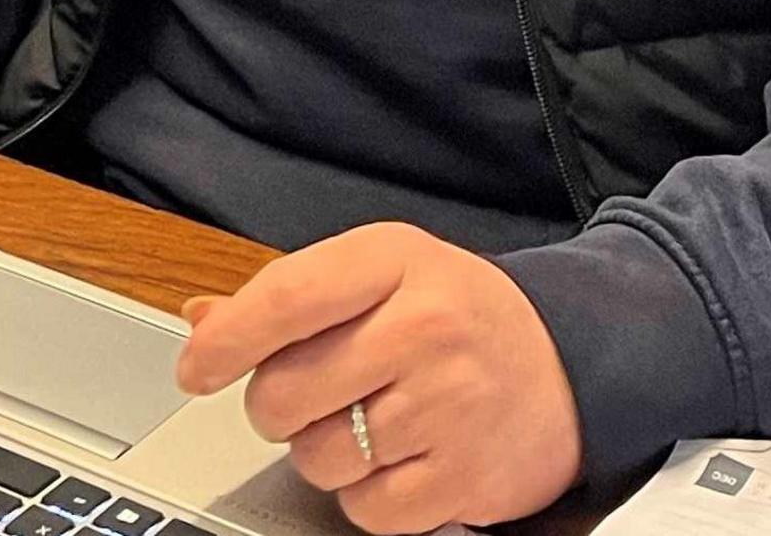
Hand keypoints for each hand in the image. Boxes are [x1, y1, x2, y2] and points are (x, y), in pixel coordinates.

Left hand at [175, 223, 582, 534]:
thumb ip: (294, 298)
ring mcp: (449, 404)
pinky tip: (398, 459)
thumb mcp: (386, 276)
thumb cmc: (460, 318)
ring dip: (324, 452)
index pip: (286, 298)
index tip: (198, 369)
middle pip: (285, 392)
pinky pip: (365, 509)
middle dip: (279, 406)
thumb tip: (203, 321)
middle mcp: (425, 327)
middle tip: (314, 396)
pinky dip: (368, 496)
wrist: (573, 365)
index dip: (225, 342)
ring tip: (368, 423)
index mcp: (396, 261)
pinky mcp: (465, 475)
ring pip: (317, 457)